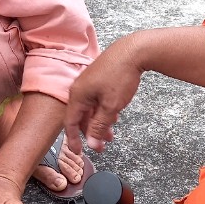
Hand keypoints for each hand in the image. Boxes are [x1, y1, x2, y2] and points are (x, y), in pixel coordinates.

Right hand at [65, 37, 144, 153]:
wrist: (133, 51)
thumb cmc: (120, 75)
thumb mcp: (110, 106)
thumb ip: (99, 126)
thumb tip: (92, 144)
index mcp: (78, 95)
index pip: (70, 122)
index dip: (74, 139)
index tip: (79, 152)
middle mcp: (80, 88)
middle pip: (81, 117)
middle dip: (91, 133)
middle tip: (101, 146)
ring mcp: (89, 82)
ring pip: (90, 109)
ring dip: (99, 123)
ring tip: (110, 134)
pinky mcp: (98, 78)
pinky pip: (96, 100)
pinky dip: (102, 111)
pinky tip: (113, 116)